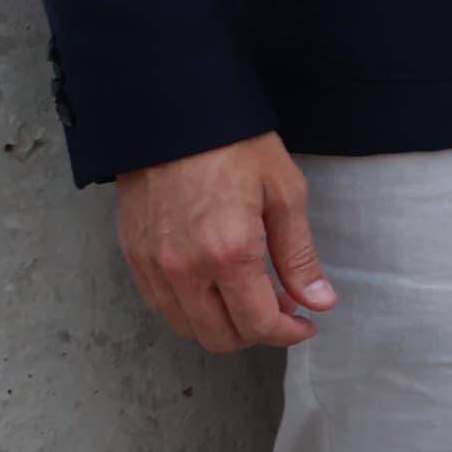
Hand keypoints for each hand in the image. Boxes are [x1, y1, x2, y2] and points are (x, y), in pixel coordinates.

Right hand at [114, 133, 330, 351]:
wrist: (171, 115)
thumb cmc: (234, 146)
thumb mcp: (284, 194)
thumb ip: (299, 256)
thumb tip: (319, 302)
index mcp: (229, 253)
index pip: (258, 324)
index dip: (287, 333)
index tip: (304, 323)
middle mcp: (185, 269)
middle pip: (219, 337)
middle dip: (255, 333)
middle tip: (279, 307)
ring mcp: (153, 265)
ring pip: (187, 327)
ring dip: (221, 324)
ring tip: (248, 294)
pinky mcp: (133, 256)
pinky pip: (160, 304)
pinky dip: (190, 308)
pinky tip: (213, 284)